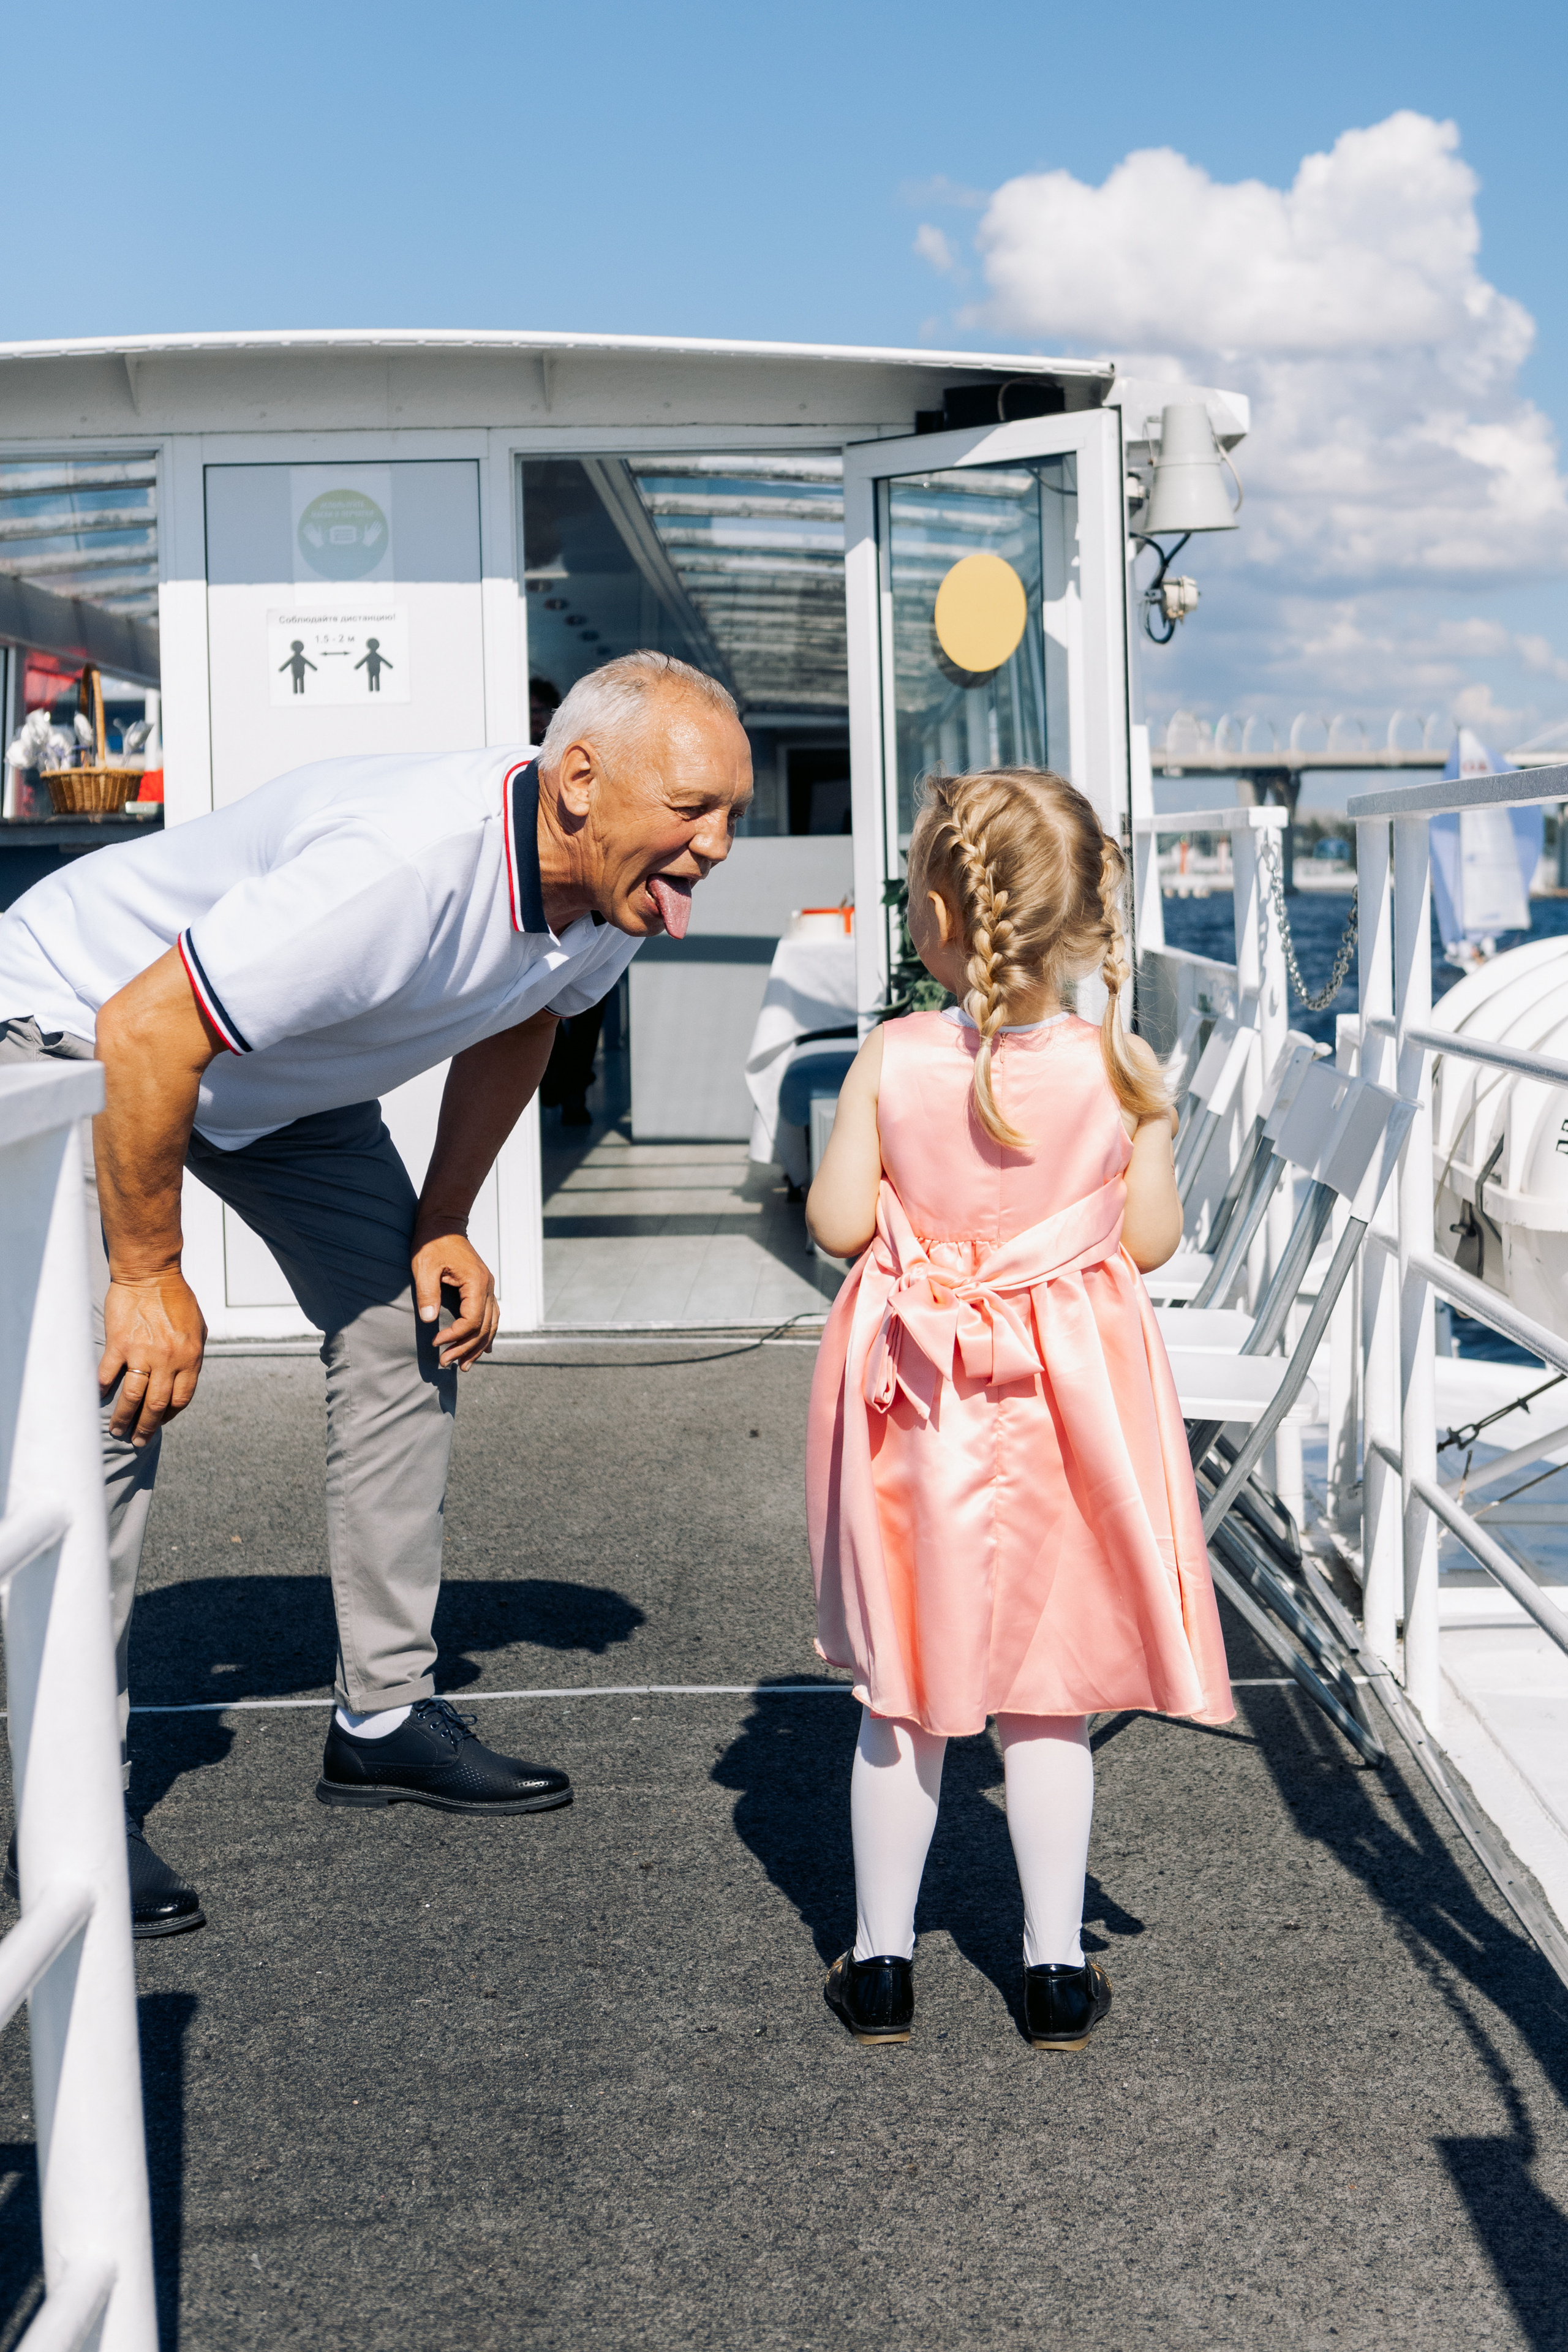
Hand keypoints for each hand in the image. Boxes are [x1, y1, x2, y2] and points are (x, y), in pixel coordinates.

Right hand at [100, 1270, 207, 1446]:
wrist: (151, 1273)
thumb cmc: (176, 1298)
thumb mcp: (198, 1327)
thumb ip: (193, 1354)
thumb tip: (185, 1378)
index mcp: (190, 1357)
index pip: (181, 1399)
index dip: (170, 1415)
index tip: (160, 1422)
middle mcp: (168, 1359)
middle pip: (157, 1406)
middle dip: (147, 1428)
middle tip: (138, 1441)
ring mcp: (142, 1353)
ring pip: (132, 1397)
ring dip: (123, 1418)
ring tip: (117, 1431)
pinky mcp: (119, 1344)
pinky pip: (108, 1375)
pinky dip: (103, 1390)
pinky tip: (100, 1399)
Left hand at [411, 1223, 498, 1370]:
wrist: (443, 1223)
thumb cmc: (432, 1242)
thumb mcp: (424, 1265)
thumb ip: (427, 1293)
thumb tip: (429, 1321)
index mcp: (476, 1283)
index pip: (472, 1320)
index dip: (455, 1336)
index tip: (435, 1342)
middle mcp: (488, 1288)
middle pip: (484, 1328)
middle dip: (466, 1349)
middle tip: (444, 1363)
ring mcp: (488, 1288)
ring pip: (491, 1325)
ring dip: (478, 1347)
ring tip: (464, 1366)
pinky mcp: (482, 1288)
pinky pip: (491, 1317)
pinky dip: (487, 1335)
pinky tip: (484, 1349)